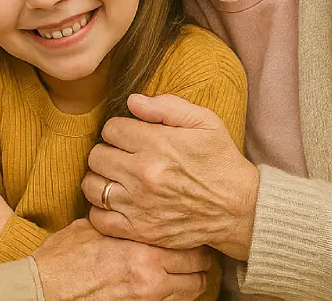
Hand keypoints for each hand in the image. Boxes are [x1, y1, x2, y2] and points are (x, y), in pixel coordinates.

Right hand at [35, 219, 209, 300]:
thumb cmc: (63, 258)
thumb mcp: (93, 228)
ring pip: (192, 290)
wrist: (45, 289)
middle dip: (200, 260)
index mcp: (141, 248)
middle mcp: (150, 275)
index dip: (192, 236)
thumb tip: (133, 210)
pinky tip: (171, 286)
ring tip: (189, 271)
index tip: (191, 231)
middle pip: (198, 268)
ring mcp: (147, 298)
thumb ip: (121, 222)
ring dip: (193, 279)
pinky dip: (177, 295)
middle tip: (197, 252)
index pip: (187, 241)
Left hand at [82, 94, 257, 260]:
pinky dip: (100, 210)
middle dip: (108, 152)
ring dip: (100, 179)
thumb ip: (167, 106)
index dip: (119, 130)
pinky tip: (115, 202)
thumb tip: (132, 100)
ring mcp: (139, 204)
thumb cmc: (220, 161)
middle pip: (96, 156)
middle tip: (123, 157)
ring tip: (116, 178)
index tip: (130, 137)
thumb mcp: (205, 122)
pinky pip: (98, 218)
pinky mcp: (140, 230)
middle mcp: (144, 174)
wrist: (239, 208)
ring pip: (91, 186)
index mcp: (157, 143)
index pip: (111, 129)